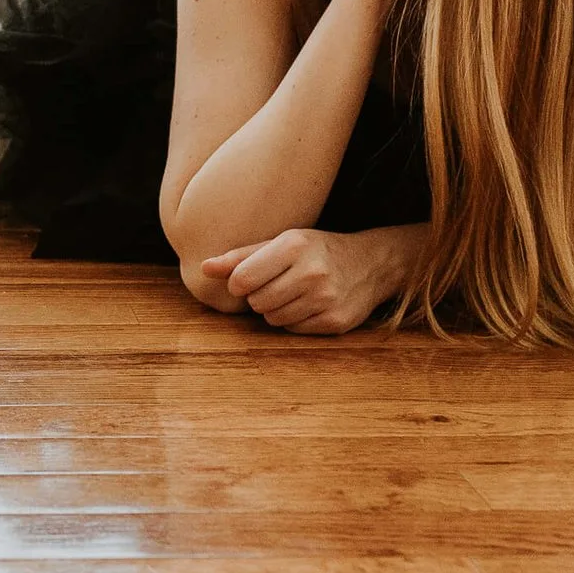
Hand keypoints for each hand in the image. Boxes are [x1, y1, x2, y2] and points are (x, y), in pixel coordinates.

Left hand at [200, 225, 427, 334]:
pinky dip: (295, 320)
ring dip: (275, 310)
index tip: (247, 278)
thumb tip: (204, 268)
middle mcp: (312, 272)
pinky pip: (294, 330)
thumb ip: (241, 256)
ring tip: (293, 293)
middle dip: (259, 296)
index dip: (238, 283)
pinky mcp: (335, 322)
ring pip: (273, 319)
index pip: (242, 279)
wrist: (370, 263)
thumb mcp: (281, 242)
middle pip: (256, 302)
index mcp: (294, 246)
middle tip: (276, 284)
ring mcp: (326, 299)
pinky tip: (309, 304)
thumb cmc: (316, 250)